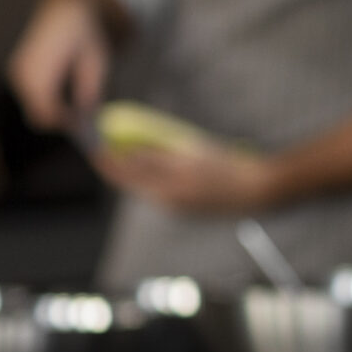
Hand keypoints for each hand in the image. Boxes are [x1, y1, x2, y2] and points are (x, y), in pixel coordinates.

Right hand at [7, 0, 129, 131]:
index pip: (46, 111)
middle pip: (36, 116)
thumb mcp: (96, 62)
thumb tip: (86, 117)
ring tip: (75, 108)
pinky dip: (45, 103)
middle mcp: (23, 73)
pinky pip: (30, 98)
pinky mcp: (17, 73)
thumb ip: (90, 90)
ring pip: (32, 109)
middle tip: (82, 122)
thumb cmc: (84, 35)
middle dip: (58, 122)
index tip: (84, 125)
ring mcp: (16, 73)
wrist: (64, 11)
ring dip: (51, 113)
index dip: (64, 123)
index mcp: (41, 69)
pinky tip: (63, 96)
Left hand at [93, 139, 282, 216]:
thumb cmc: (227, 168)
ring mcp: (178, 206)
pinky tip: (156, 165)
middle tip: (106, 146)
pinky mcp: (189, 205)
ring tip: (127, 152)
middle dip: (118, 166)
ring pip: (146, 186)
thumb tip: (126, 151)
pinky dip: (152, 177)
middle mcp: (167, 203)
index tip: (93, 145)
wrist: (259, 189)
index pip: (124, 177)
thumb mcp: (189, 155)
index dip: (106, 161)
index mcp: (165, 192)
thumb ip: (156, 156)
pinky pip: (161, 190)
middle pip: (132, 184)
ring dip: (135, 171)